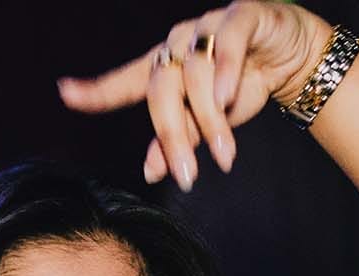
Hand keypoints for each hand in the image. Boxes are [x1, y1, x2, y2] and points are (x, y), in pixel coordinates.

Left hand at [57, 1, 331, 189]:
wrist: (293, 60)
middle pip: (161, 91)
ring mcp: (207, 27)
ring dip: (210, 119)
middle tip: (187, 176)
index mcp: (164, 69)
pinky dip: (226, 71)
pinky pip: (227, 42)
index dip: (96, 90)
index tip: (66, 92)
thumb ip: (179, 140)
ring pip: (196, 74)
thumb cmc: (242, 87)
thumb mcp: (208, 122)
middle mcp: (178, 45)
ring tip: (225, 154)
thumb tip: (151, 171)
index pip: (125, 82)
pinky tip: (227, 98)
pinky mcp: (241, 17)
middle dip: (173, 137)